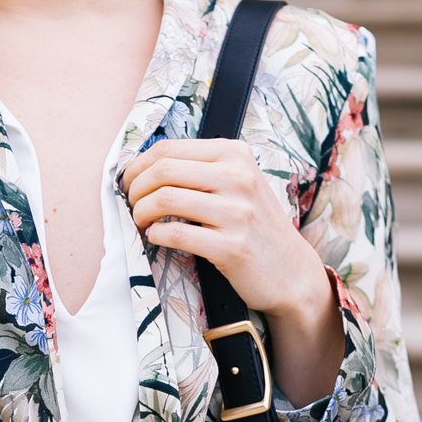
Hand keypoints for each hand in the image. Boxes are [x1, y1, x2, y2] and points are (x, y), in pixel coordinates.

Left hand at [121, 139, 344, 406]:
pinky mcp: (232, 247)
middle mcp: (239, 178)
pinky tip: (156, 238)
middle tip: (130, 204)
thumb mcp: (239, 185)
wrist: (292, 273)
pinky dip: (156, 236)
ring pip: (165, 199)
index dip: (138, 165)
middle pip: (163, 170)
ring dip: (140, 213)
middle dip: (134, 188)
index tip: (129, 182)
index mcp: (236, 155)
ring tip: (140, 223)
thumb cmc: (256, 228)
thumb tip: (146, 166)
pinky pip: (177, 235)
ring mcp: (237, 213)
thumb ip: (202, 170)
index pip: (169, 148)